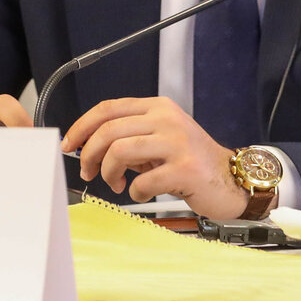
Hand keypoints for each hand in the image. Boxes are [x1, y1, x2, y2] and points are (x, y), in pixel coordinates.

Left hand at [61, 96, 247, 218]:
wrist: (231, 179)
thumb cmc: (192, 161)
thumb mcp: (161, 138)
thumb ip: (130, 136)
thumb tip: (88, 145)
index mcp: (157, 108)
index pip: (108, 108)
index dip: (82, 126)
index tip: (70, 144)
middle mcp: (166, 119)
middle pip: (108, 129)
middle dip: (89, 154)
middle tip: (88, 171)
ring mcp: (176, 142)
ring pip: (119, 151)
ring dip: (108, 173)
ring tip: (115, 184)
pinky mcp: (184, 168)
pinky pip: (142, 181)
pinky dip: (135, 192)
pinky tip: (142, 193)